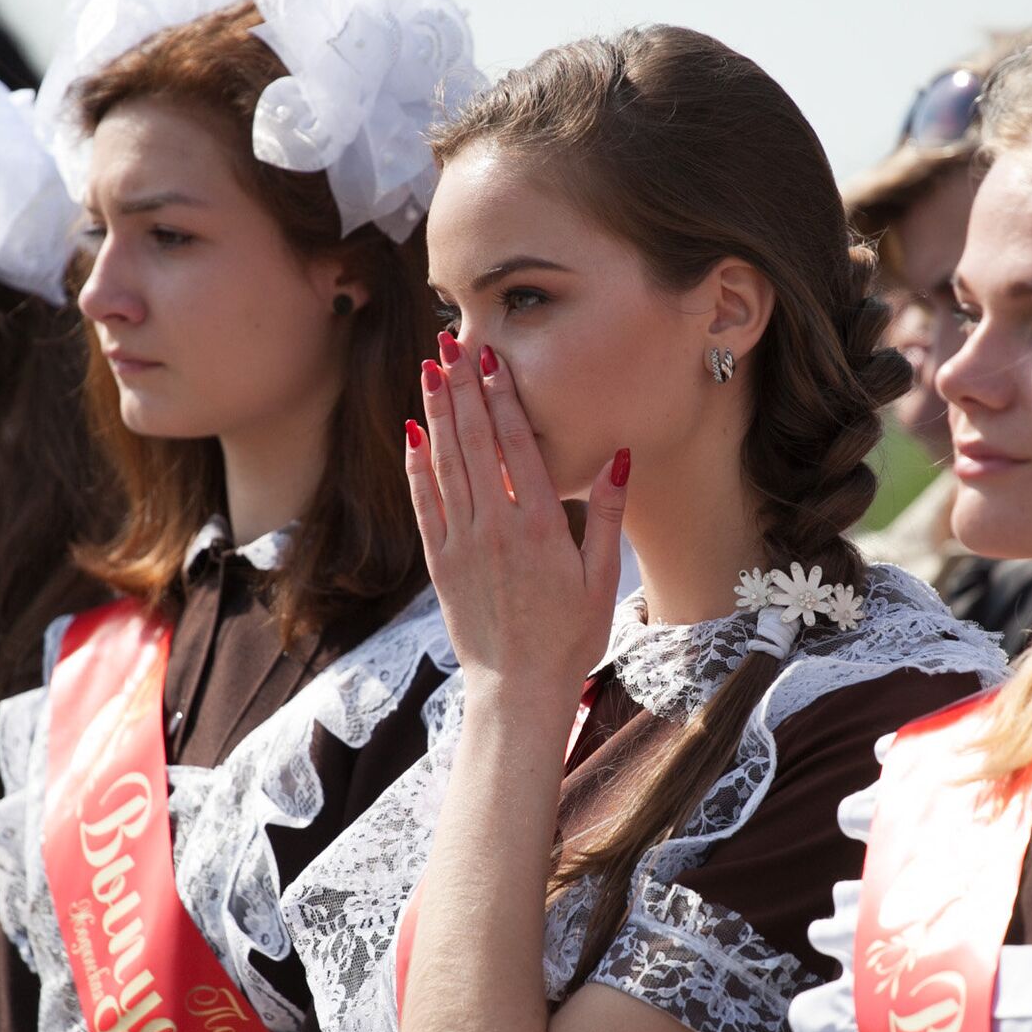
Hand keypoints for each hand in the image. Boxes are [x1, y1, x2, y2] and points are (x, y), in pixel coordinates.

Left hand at [405, 334, 627, 709]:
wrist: (518, 689)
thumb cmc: (569, 637)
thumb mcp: (601, 578)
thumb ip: (603, 513)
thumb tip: (617, 455)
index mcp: (539, 525)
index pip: (516, 444)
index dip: (501, 396)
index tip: (491, 357)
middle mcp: (495, 527)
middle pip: (473, 442)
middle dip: (461, 389)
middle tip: (450, 342)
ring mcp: (461, 544)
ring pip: (445, 465)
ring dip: (436, 414)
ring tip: (430, 371)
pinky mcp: (440, 564)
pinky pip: (425, 504)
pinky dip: (418, 465)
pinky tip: (414, 434)